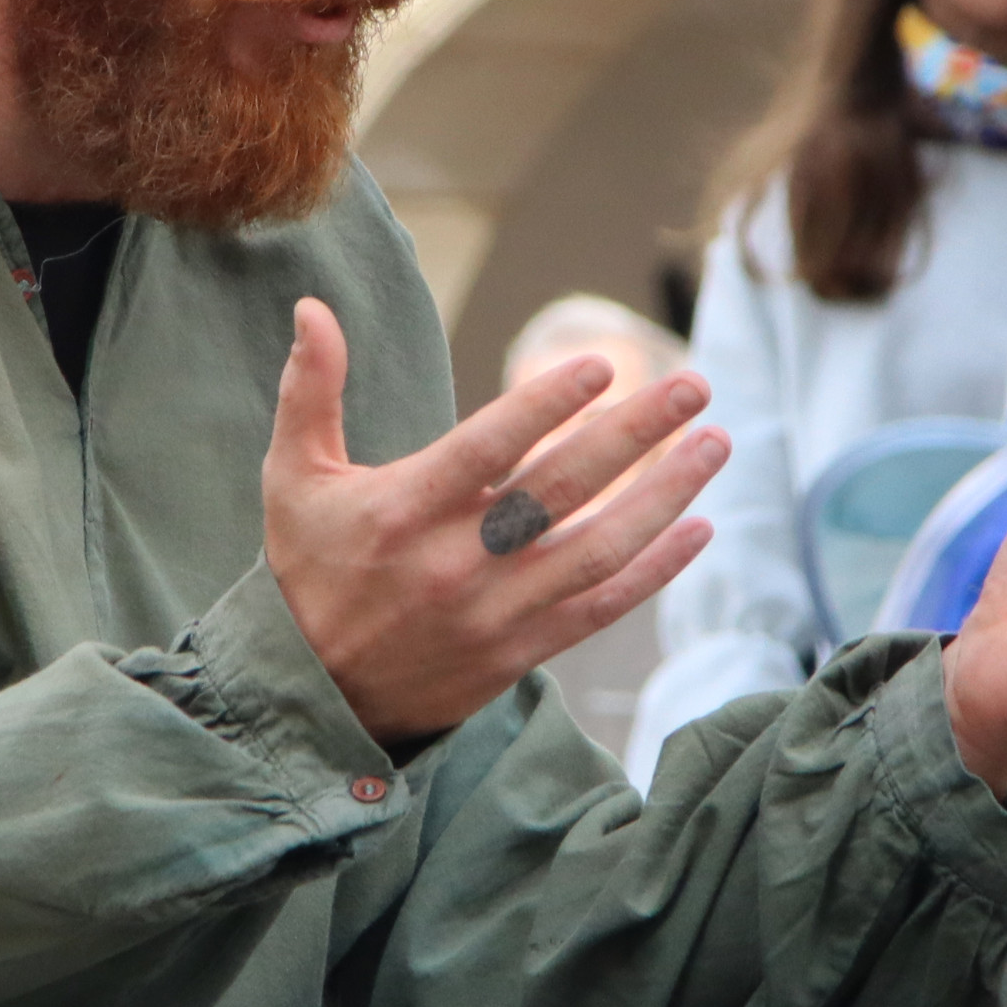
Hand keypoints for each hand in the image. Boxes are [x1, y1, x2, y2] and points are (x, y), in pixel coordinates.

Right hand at [265, 298, 723, 748]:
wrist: (315, 698)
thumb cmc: (310, 571)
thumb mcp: (292, 478)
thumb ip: (310, 391)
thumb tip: (311, 308)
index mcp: (402, 510)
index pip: (487, 447)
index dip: (546, 404)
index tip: (603, 365)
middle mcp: (454, 562)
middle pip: (562, 489)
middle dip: (636, 434)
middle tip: (693, 386)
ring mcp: (493, 612)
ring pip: (598, 549)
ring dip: (665, 497)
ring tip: (714, 446)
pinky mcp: (518, 653)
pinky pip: (600, 608)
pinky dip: (655, 571)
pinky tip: (698, 529)